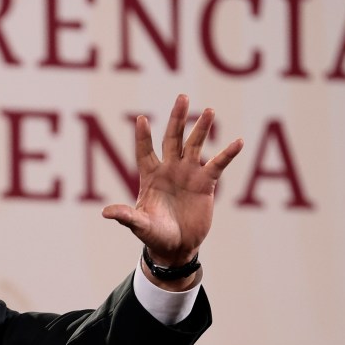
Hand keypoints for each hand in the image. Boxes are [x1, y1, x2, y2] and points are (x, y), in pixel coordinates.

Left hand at [101, 94, 242, 270]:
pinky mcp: (206, 183)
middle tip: (182, 97)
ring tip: (209, 111)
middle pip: (172, 138)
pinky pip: (218, 164)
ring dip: (201, 128)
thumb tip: (106, 212)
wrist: (176, 247)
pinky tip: (238, 142)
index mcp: (150, 176)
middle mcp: (169, 170)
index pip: (145, 152)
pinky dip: (227, 154)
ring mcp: (188, 174)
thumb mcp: (139, 225)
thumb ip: (126, 216)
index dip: (143, 137)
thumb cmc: (154, 235)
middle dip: (177, 118)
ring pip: (195, 145)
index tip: (141, 119)